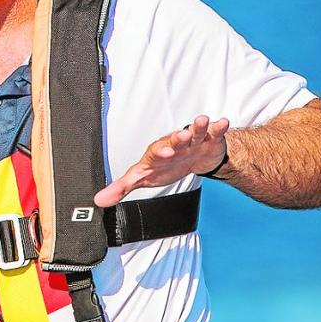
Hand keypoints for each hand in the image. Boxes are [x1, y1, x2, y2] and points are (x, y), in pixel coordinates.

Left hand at [93, 115, 229, 207]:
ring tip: (202, 120)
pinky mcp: (207, 141)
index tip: (163, 153)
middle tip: (182, 135)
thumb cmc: (163, 165)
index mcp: (158, 153)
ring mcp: (192, 142)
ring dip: (198, 127)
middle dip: (178, 138)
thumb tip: (99, 200)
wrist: (189, 158)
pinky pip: (212, 133)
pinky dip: (217, 128)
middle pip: (175, 140)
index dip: (160, 153)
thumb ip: (121, 187)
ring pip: (194, 133)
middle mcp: (174, 144)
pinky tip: (221, 122)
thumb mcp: (141, 177)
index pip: (157, 153)